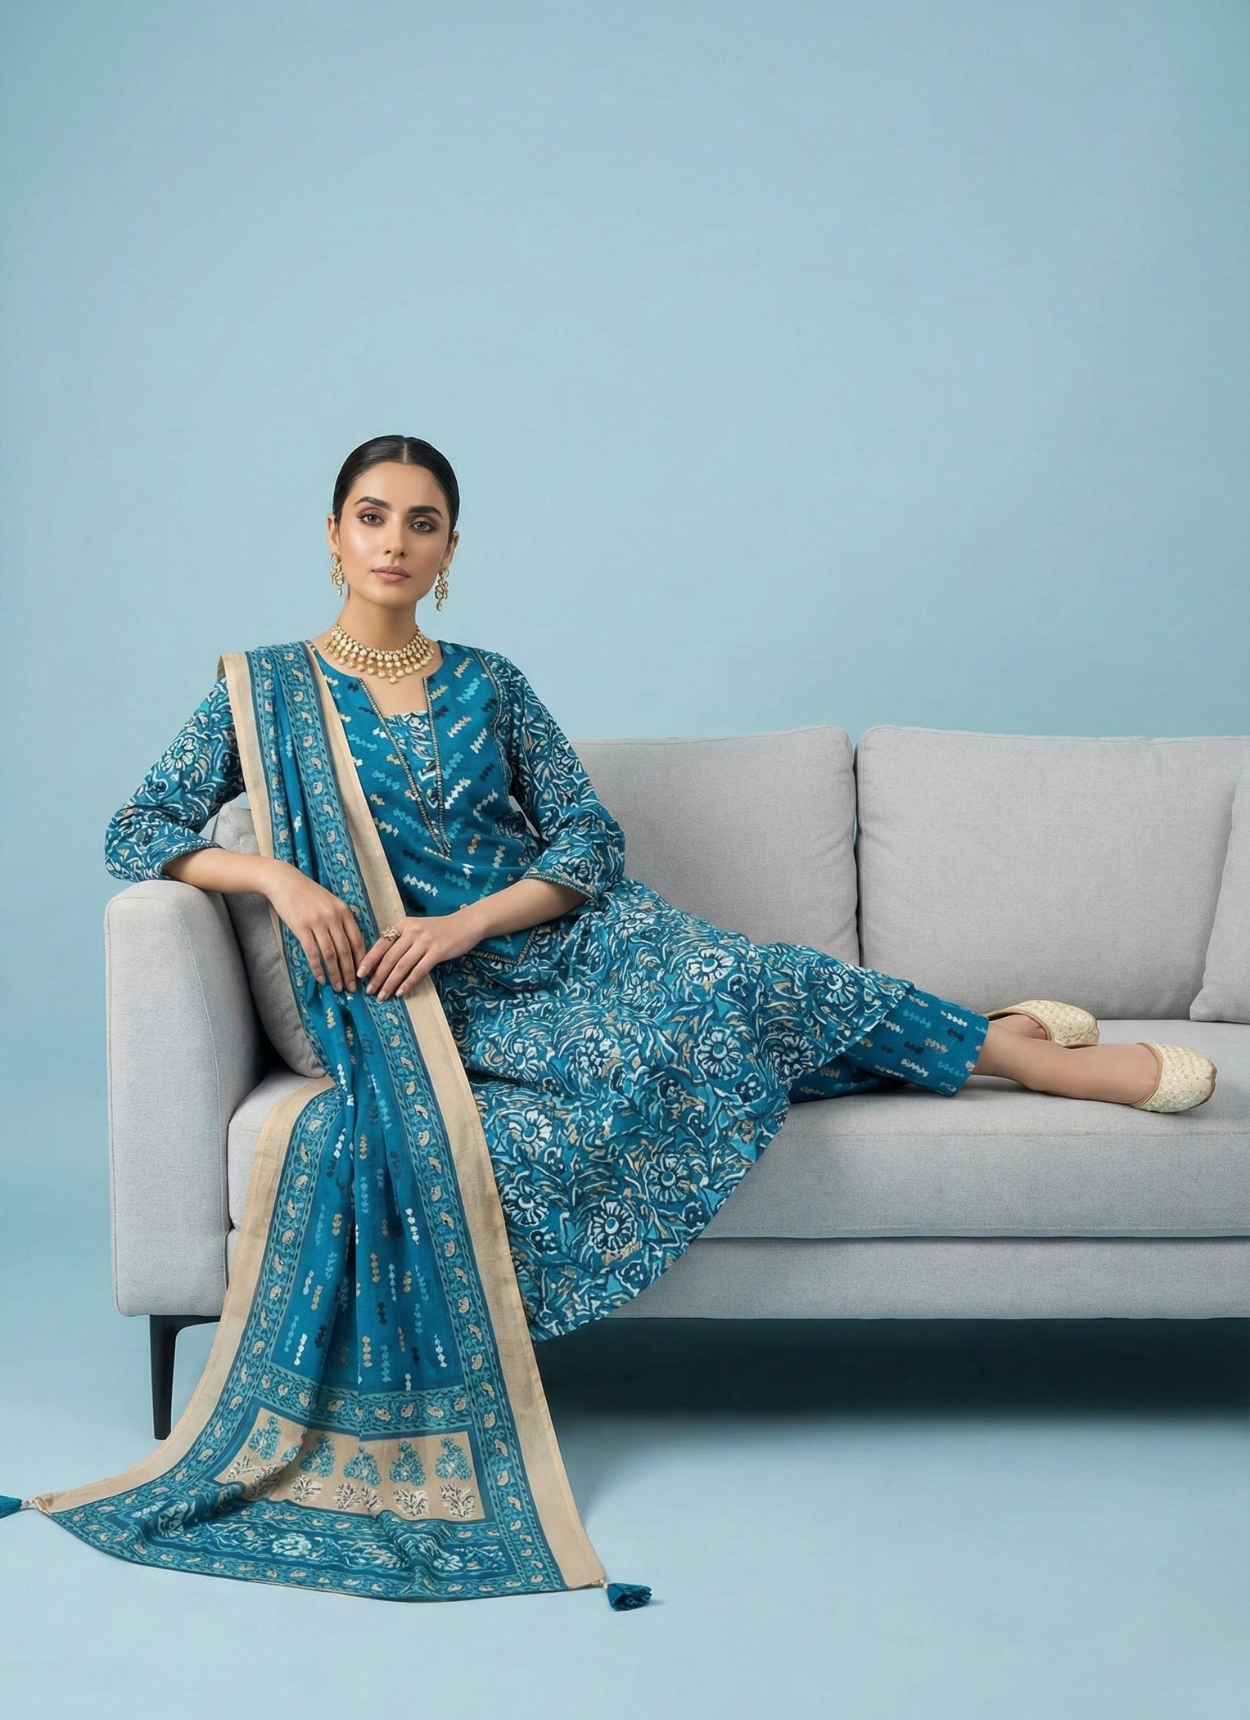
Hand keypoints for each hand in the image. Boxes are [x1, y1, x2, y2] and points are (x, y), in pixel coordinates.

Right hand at [264, 862, 366, 992]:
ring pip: (330, 954)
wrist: (284, 882)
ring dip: (335, 973)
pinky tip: (321, 978)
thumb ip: (341, 920)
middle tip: (352, 988)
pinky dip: (318, 968)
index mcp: (344, 911)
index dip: (361, 959)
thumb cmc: (308, 893)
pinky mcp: (301, 927)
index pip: (357, 939)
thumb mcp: (330, 902)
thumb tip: (350, 946)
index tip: (363, 974)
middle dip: (350, 972)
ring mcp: (317, 922)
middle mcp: (333, 916)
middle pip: (345, 950)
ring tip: (338, 987)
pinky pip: (312, 952)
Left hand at [357, 910, 484, 999]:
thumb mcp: (417, 928)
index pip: (381, 944)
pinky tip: (401, 992)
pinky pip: (418, 971)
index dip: (369, 960)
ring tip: (382, 995)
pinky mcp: (437, 952)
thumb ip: (402, 940)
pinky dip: (408, 983)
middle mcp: (412, 931)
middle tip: (369, 991)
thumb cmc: (440, 929)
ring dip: (390, 983)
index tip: (359, 974)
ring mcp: (425, 941)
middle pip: (389, 957)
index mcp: (403, 924)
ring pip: (401, 966)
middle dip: (377, 976)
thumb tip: (382, 962)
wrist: (466, 924)